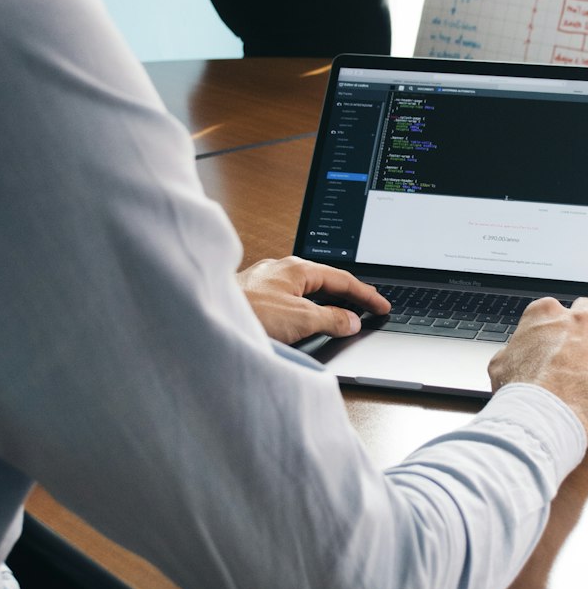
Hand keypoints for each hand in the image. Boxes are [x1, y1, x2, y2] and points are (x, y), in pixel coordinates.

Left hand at [237, 256, 389, 345]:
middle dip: (348, 295)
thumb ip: (330, 319)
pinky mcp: (252, 297)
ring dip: (325, 303)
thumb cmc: (247, 313)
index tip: (382, 306)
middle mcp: (281, 270)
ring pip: (305, 291)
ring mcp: (265, 282)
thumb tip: (351, 320)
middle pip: (324, 281)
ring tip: (341, 317)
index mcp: (297, 268)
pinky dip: (305, 309)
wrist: (205, 320)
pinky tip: (304, 321)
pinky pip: (289, 300)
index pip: (342, 279)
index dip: (366, 294)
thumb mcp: (300, 319)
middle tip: (368, 308)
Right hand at [488, 297, 587, 447]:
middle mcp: (578, 321)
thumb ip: (514, 351)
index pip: (556, 308)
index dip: (556, 325)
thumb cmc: (520, 394)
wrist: (543, 418)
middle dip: (586, 324)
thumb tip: (514, 355)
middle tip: (579, 345)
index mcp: (546, 314)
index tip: (555, 338)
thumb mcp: (501, 364)